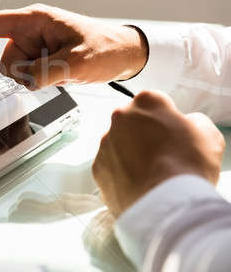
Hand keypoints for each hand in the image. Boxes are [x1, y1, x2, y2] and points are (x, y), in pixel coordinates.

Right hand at [0, 4, 147, 88]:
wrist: (124, 54)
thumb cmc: (105, 47)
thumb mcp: (78, 61)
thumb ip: (46, 73)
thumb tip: (24, 82)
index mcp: (34, 20)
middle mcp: (30, 32)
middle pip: (6, 60)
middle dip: (25, 72)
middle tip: (56, 69)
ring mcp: (34, 47)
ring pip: (15, 72)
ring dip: (35, 78)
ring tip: (62, 70)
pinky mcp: (39, 59)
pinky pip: (26, 77)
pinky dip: (39, 80)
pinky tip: (60, 73)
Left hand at [92, 90, 224, 216]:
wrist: (164, 204)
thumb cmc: (188, 166)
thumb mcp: (208, 135)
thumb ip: (194, 123)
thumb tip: (186, 125)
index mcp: (146, 102)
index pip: (156, 103)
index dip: (168, 120)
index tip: (174, 134)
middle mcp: (120, 117)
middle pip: (133, 122)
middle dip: (146, 135)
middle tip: (164, 155)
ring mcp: (106, 143)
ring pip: (120, 144)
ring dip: (132, 154)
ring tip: (153, 174)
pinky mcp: (98, 167)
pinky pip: (111, 166)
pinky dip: (122, 174)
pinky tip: (140, 184)